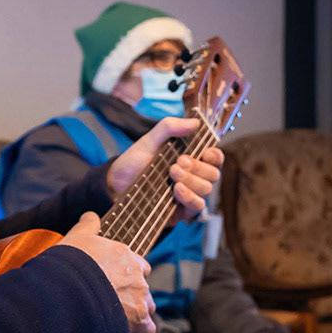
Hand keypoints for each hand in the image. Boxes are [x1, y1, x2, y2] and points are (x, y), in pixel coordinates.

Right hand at [56, 212, 155, 332]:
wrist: (65, 293)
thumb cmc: (68, 265)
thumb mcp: (75, 238)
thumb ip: (86, 226)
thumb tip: (91, 215)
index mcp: (126, 256)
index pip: (138, 265)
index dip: (126, 275)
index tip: (113, 282)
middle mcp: (138, 277)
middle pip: (142, 288)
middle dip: (131, 296)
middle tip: (110, 305)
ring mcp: (140, 300)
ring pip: (145, 309)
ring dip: (134, 315)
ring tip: (113, 323)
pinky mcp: (138, 323)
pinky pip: (146, 331)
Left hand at [106, 118, 225, 219]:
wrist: (116, 185)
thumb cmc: (134, 161)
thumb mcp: (149, 140)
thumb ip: (170, 127)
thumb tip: (196, 122)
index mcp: (191, 158)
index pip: (214, 158)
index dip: (215, 156)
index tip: (205, 153)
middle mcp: (193, 176)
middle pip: (213, 174)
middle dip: (198, 168)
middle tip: (177, 163)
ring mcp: (189, 194)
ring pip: (206, 189)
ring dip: (192, 181)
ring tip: (172, 173)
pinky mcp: (182, 210)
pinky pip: (197, 206)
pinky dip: (190, 197)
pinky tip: (177, 190)